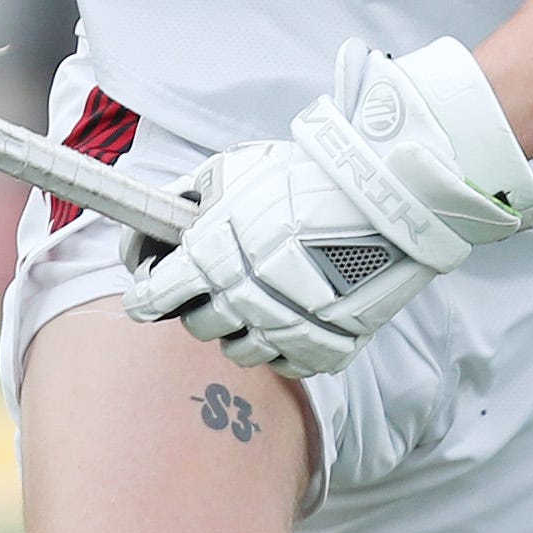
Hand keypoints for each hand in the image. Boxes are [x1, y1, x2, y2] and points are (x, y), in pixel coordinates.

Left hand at [119, 40, 532, 377]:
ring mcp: (282, 332)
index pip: (150, 300)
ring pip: (239, 350)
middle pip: (197, 326)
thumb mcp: (231, 170)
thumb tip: (162, 222)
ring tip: (266, 291)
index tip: (149, 289)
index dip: (146, 294)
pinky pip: (286, 362)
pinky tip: (299, 311)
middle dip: (201, 302)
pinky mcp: (323, 350)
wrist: (386, 197)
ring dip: (243, 325)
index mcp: (209, 260)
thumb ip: (187, 200)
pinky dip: (287, 342)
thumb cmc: (304, 177)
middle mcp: (239, 303)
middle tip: (222, 276)